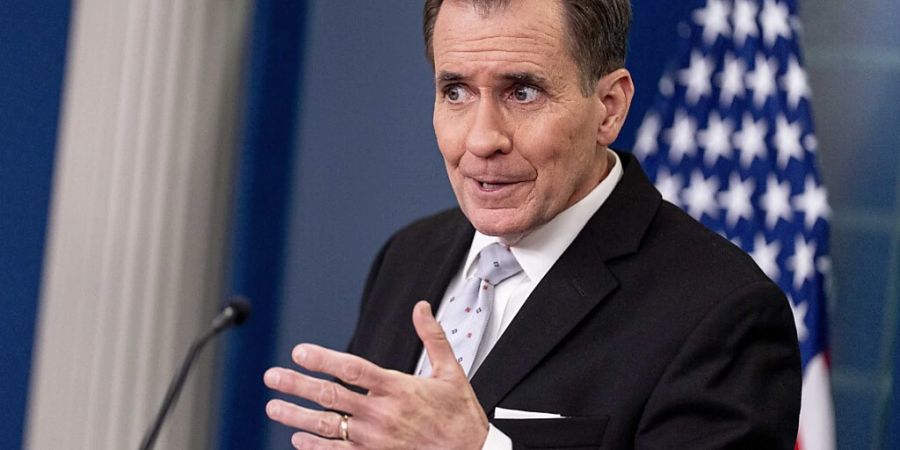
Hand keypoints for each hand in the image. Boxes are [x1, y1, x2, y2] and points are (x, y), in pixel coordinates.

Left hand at [264, 301, 488, 448]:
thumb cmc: (460, 416)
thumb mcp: (451, 372)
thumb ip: (432, 337)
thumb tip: (421, 307)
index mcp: (398, 388)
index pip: (352, 368)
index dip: (323, 359)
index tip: (300, 352)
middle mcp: (382, 414)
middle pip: (331, 396)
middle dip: (297, 385)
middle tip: (273, 377)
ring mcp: (375, 440)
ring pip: (327, 426)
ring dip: (296, 416)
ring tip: (273, 407)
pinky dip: (315, 447)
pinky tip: (298, 439)